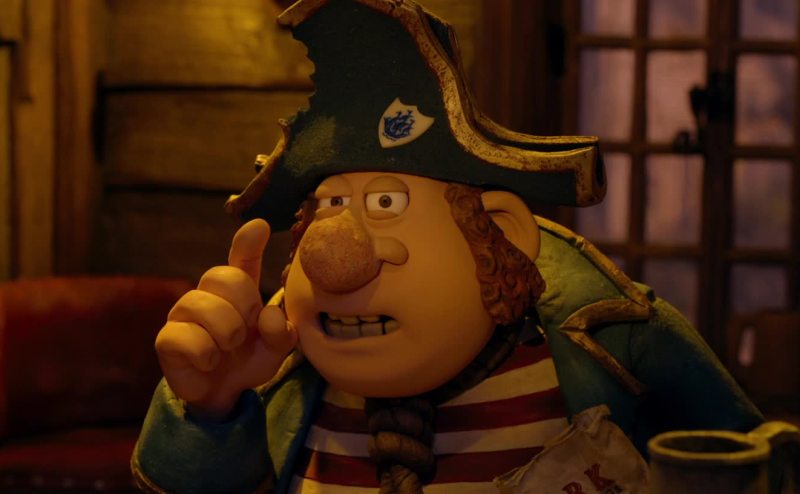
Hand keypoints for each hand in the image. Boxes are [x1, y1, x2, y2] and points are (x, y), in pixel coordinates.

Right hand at [155, 219, 296, 419]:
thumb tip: (269, 316)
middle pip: (223, 276)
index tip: (259, 227)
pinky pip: (188, 337)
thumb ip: (281, 331)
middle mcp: (207, 293)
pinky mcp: (167, 338)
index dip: (248, 242)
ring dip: (226, 333)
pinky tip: (208, 362)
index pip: (241, 258)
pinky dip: (206, 355)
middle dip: (244, 304)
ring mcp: (183, 313)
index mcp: (238, 290)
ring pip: (204, 306)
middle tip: (247, 328)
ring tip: (227, 348)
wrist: (224, 393)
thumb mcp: (275, 348)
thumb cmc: (249, 359)